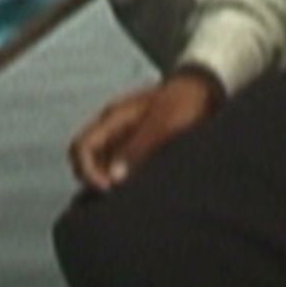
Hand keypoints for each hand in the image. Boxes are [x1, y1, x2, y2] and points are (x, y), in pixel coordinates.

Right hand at [69, 69, 221, 191]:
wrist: (205, 89)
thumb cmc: (184, 102)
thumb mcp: (163, 124)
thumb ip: (138, 148)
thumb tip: (114, 177)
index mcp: (114, 117)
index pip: (81, 146)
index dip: (87, 171)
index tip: (108, 189)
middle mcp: (113, 128)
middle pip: (85, 159)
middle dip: (94, 179)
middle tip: (117, 197)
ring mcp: (124, 137)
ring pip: (101, 165)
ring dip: (109, 181)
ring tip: (130, 196)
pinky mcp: (138, 146)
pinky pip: (119, 166)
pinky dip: (124, 180)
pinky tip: (140, 189)